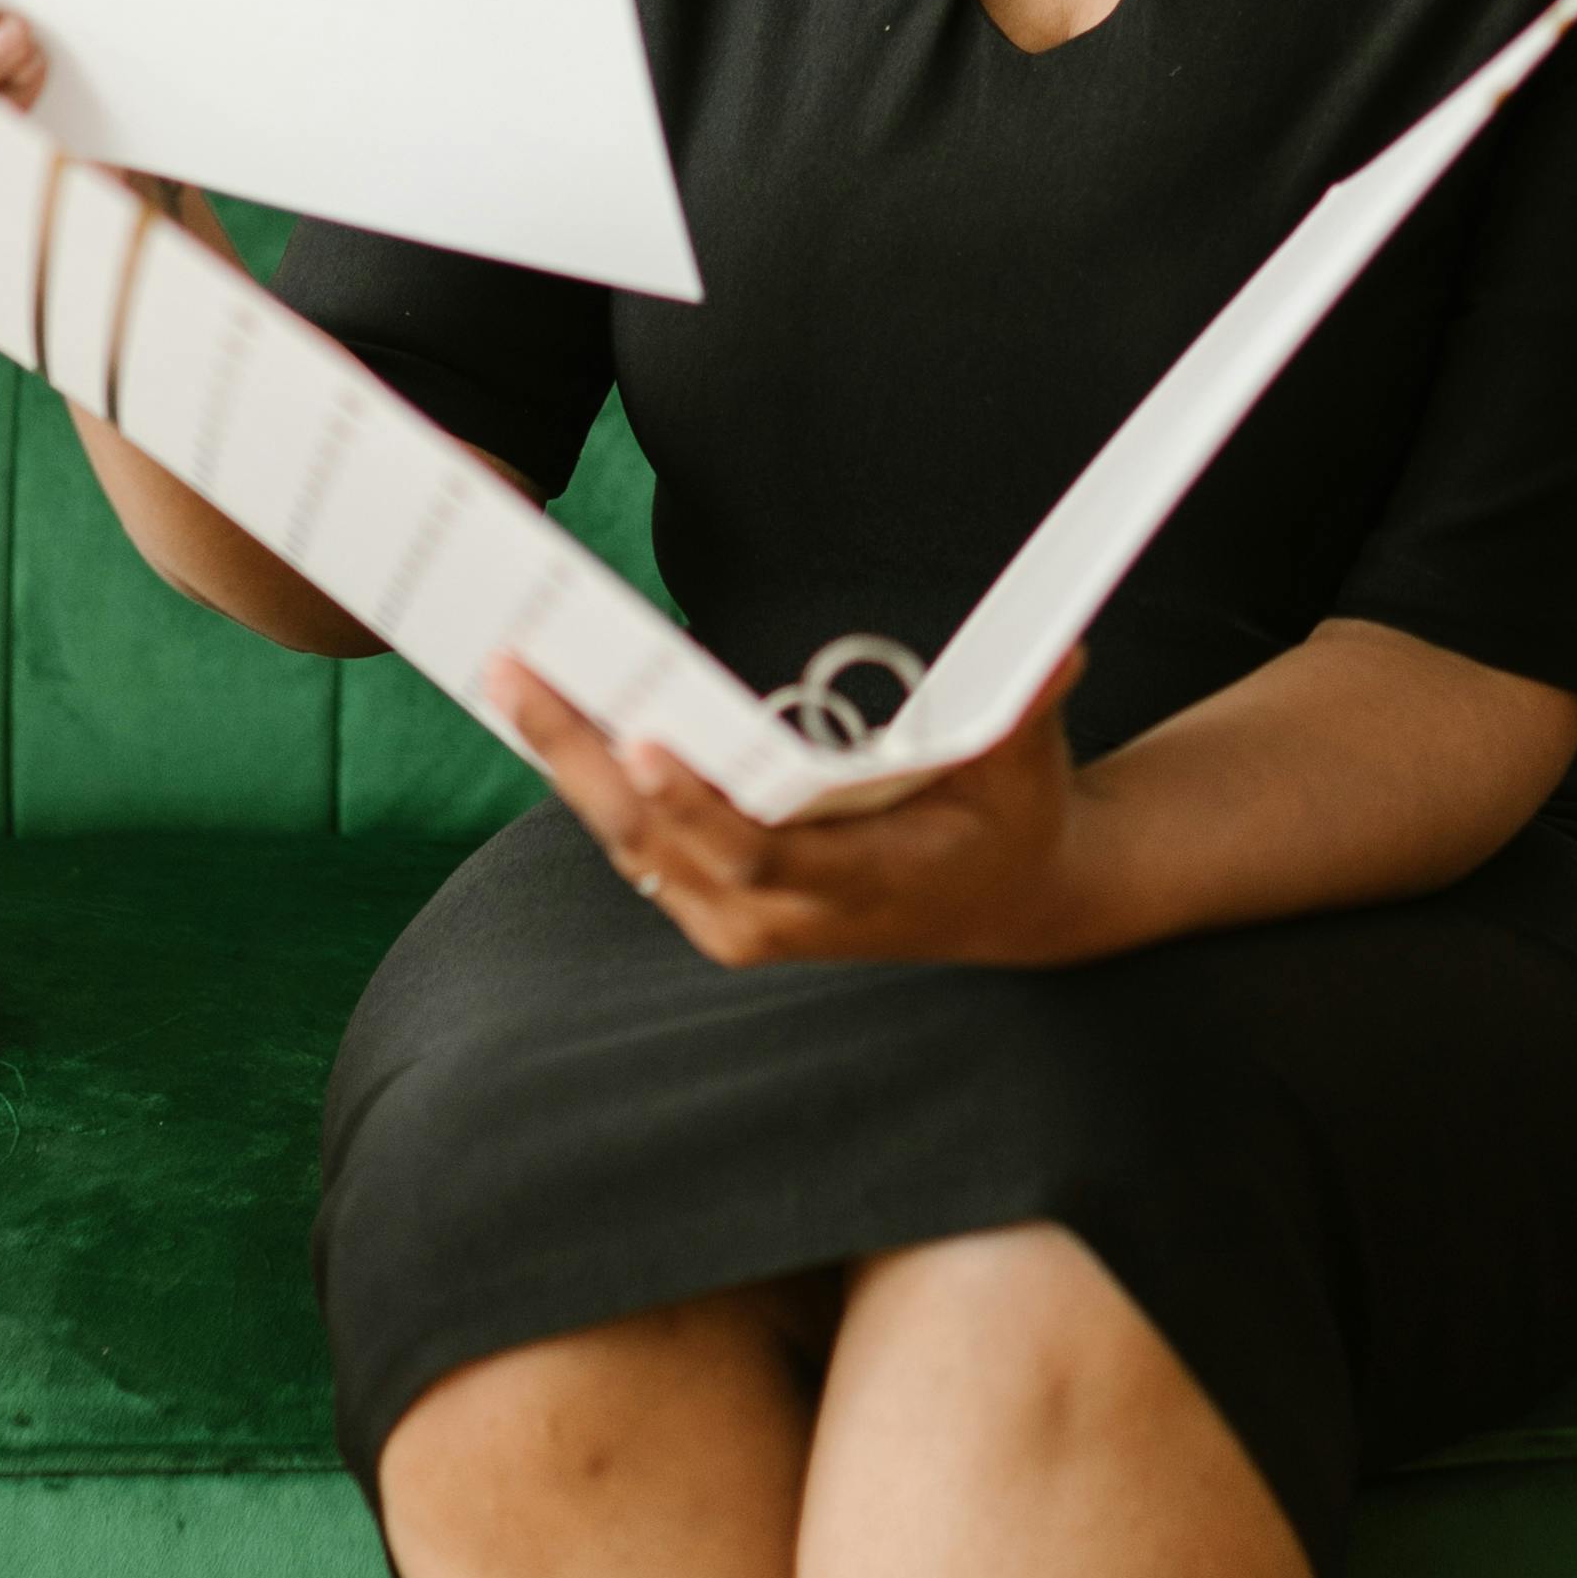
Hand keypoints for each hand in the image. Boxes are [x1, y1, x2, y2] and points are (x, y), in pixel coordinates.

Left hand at [493, 650, 1095, 970]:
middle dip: (582, 756)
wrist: (1006, 905)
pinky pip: (637, 845)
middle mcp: (780, 920)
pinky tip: (547, 719)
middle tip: (519, 672)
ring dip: (568, 763)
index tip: (642, 739)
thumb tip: (1061, 655)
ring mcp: (738, 922)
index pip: (758, 852)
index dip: (697, 802)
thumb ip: (1025, 710)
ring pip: (631, 844)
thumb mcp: (1027, 767)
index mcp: (858, 887)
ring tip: (514, 677)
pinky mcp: (714, 908)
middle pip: (660, 843)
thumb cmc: (1012, 823)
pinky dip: (589, 784)